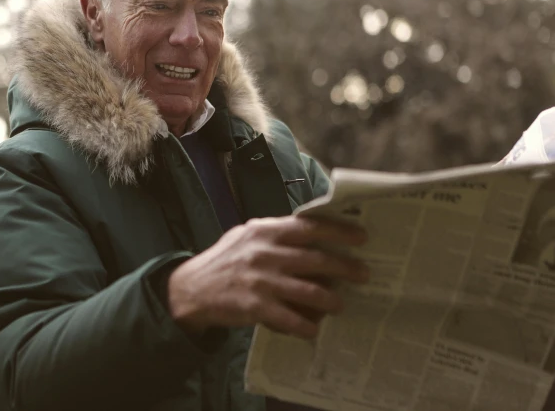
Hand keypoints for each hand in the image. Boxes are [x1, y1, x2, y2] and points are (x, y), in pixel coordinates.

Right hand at [167, 215, 368, 338]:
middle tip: (364, 274)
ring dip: (331, 300)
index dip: (339, 232)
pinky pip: (291, 319)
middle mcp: (265, 253)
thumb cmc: (225, 260)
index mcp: (264, 231)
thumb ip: (276, 233)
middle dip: (346, 268)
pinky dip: (307, 326)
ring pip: (310, 291)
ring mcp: (261, 281)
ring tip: (340, 304)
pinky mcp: (256, 307)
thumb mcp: (246, 235)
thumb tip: (314, 233)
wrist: (192, 289)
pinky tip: (314, 329)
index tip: (361, 237)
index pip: (309, 227)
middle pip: (317, 259)